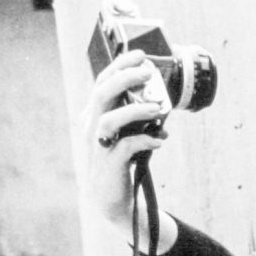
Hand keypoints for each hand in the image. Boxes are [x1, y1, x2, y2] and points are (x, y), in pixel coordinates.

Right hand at [80, 50, 169, 238]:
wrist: (111, 199)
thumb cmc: (120, 162)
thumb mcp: (128, 136)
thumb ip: (140, 122)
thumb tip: (163, 112)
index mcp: (96, 114)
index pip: (103, 82)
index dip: (120, 67)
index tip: (141, 56)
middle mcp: (93, 126)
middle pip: (102, 93)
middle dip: (124, 79)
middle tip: (147, 73)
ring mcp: (99, 144)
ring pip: (109, 119)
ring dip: (135, 111)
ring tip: (158, 109)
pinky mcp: (109, 164)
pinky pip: (124, 148)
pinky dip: (143, 141)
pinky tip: (159, 141)